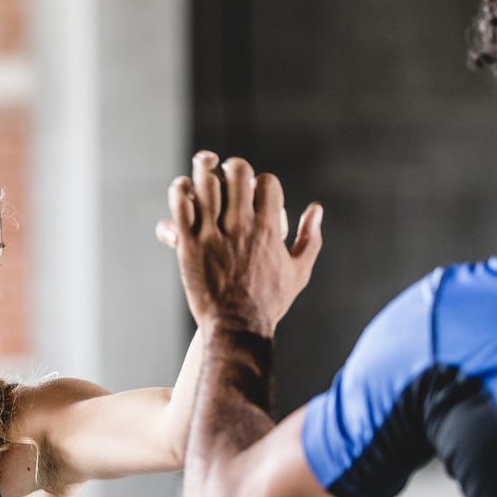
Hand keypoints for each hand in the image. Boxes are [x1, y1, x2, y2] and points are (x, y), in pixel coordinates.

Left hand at [157, 151, 322, 337]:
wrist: (236, 327)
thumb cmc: (270, 302)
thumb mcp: (299, 272)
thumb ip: (310, 238)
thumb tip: (316, 208)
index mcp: (270, 229)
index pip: (267, 182)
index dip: (262, 182)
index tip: (256, 191)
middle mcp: (242, 227)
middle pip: (238, 173)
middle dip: (234, 169)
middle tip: (227, 175)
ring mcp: (214, 234)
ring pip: (207, 183)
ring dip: (204, 172)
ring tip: (203, 173)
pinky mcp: (189, 244)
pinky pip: (181, 205)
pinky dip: (180, 191)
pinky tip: (182, 190)